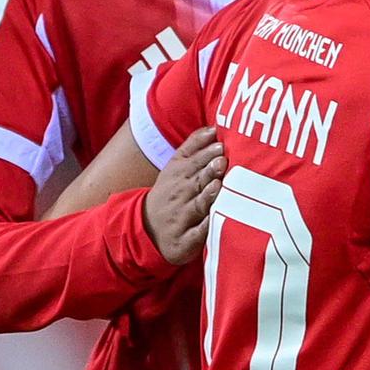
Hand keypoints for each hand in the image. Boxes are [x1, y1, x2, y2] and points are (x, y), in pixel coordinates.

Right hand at [142, 127, 226, 264]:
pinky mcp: (184, 241)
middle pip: (195, 182)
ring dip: (207, 196)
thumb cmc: (171, 192)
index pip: (192, 163)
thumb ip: (193, 146)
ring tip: (217, 186)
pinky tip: (213, 221)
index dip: (206, 154)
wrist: (147, 229)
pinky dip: (204, 229)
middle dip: (208, 172)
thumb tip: (213, 127)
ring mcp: (181, 219)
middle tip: (222, 161)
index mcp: (177, 176)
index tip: (220, 145)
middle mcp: (179, 196)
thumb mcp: (175, 167)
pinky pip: (195, 234)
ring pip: (196, 206)